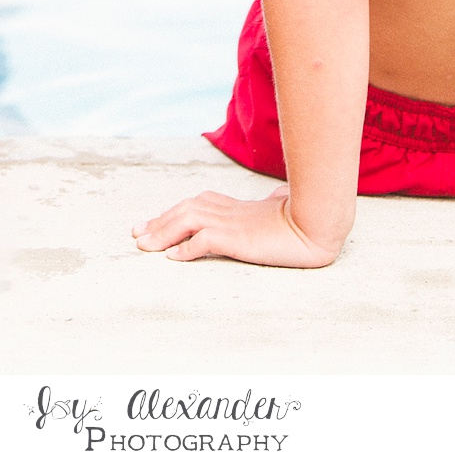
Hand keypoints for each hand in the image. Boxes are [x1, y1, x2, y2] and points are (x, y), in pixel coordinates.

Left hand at [132, 187, 343, 268]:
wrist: (318, 222)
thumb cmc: (305, 213)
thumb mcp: (283, 207)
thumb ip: (274, 203)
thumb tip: (278, 196)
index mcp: (236, 206)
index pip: (196, 205)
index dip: (172, 214)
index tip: (152, 224)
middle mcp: (229, 211)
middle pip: (185, 210)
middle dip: (159, 222)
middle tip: (137, 234)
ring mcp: (233, 223)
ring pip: (188, 221)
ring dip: (163, 233)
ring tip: (145, 246)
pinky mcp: (239, 237)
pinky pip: (206, 241)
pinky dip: (187, 248)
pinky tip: (174, 257)